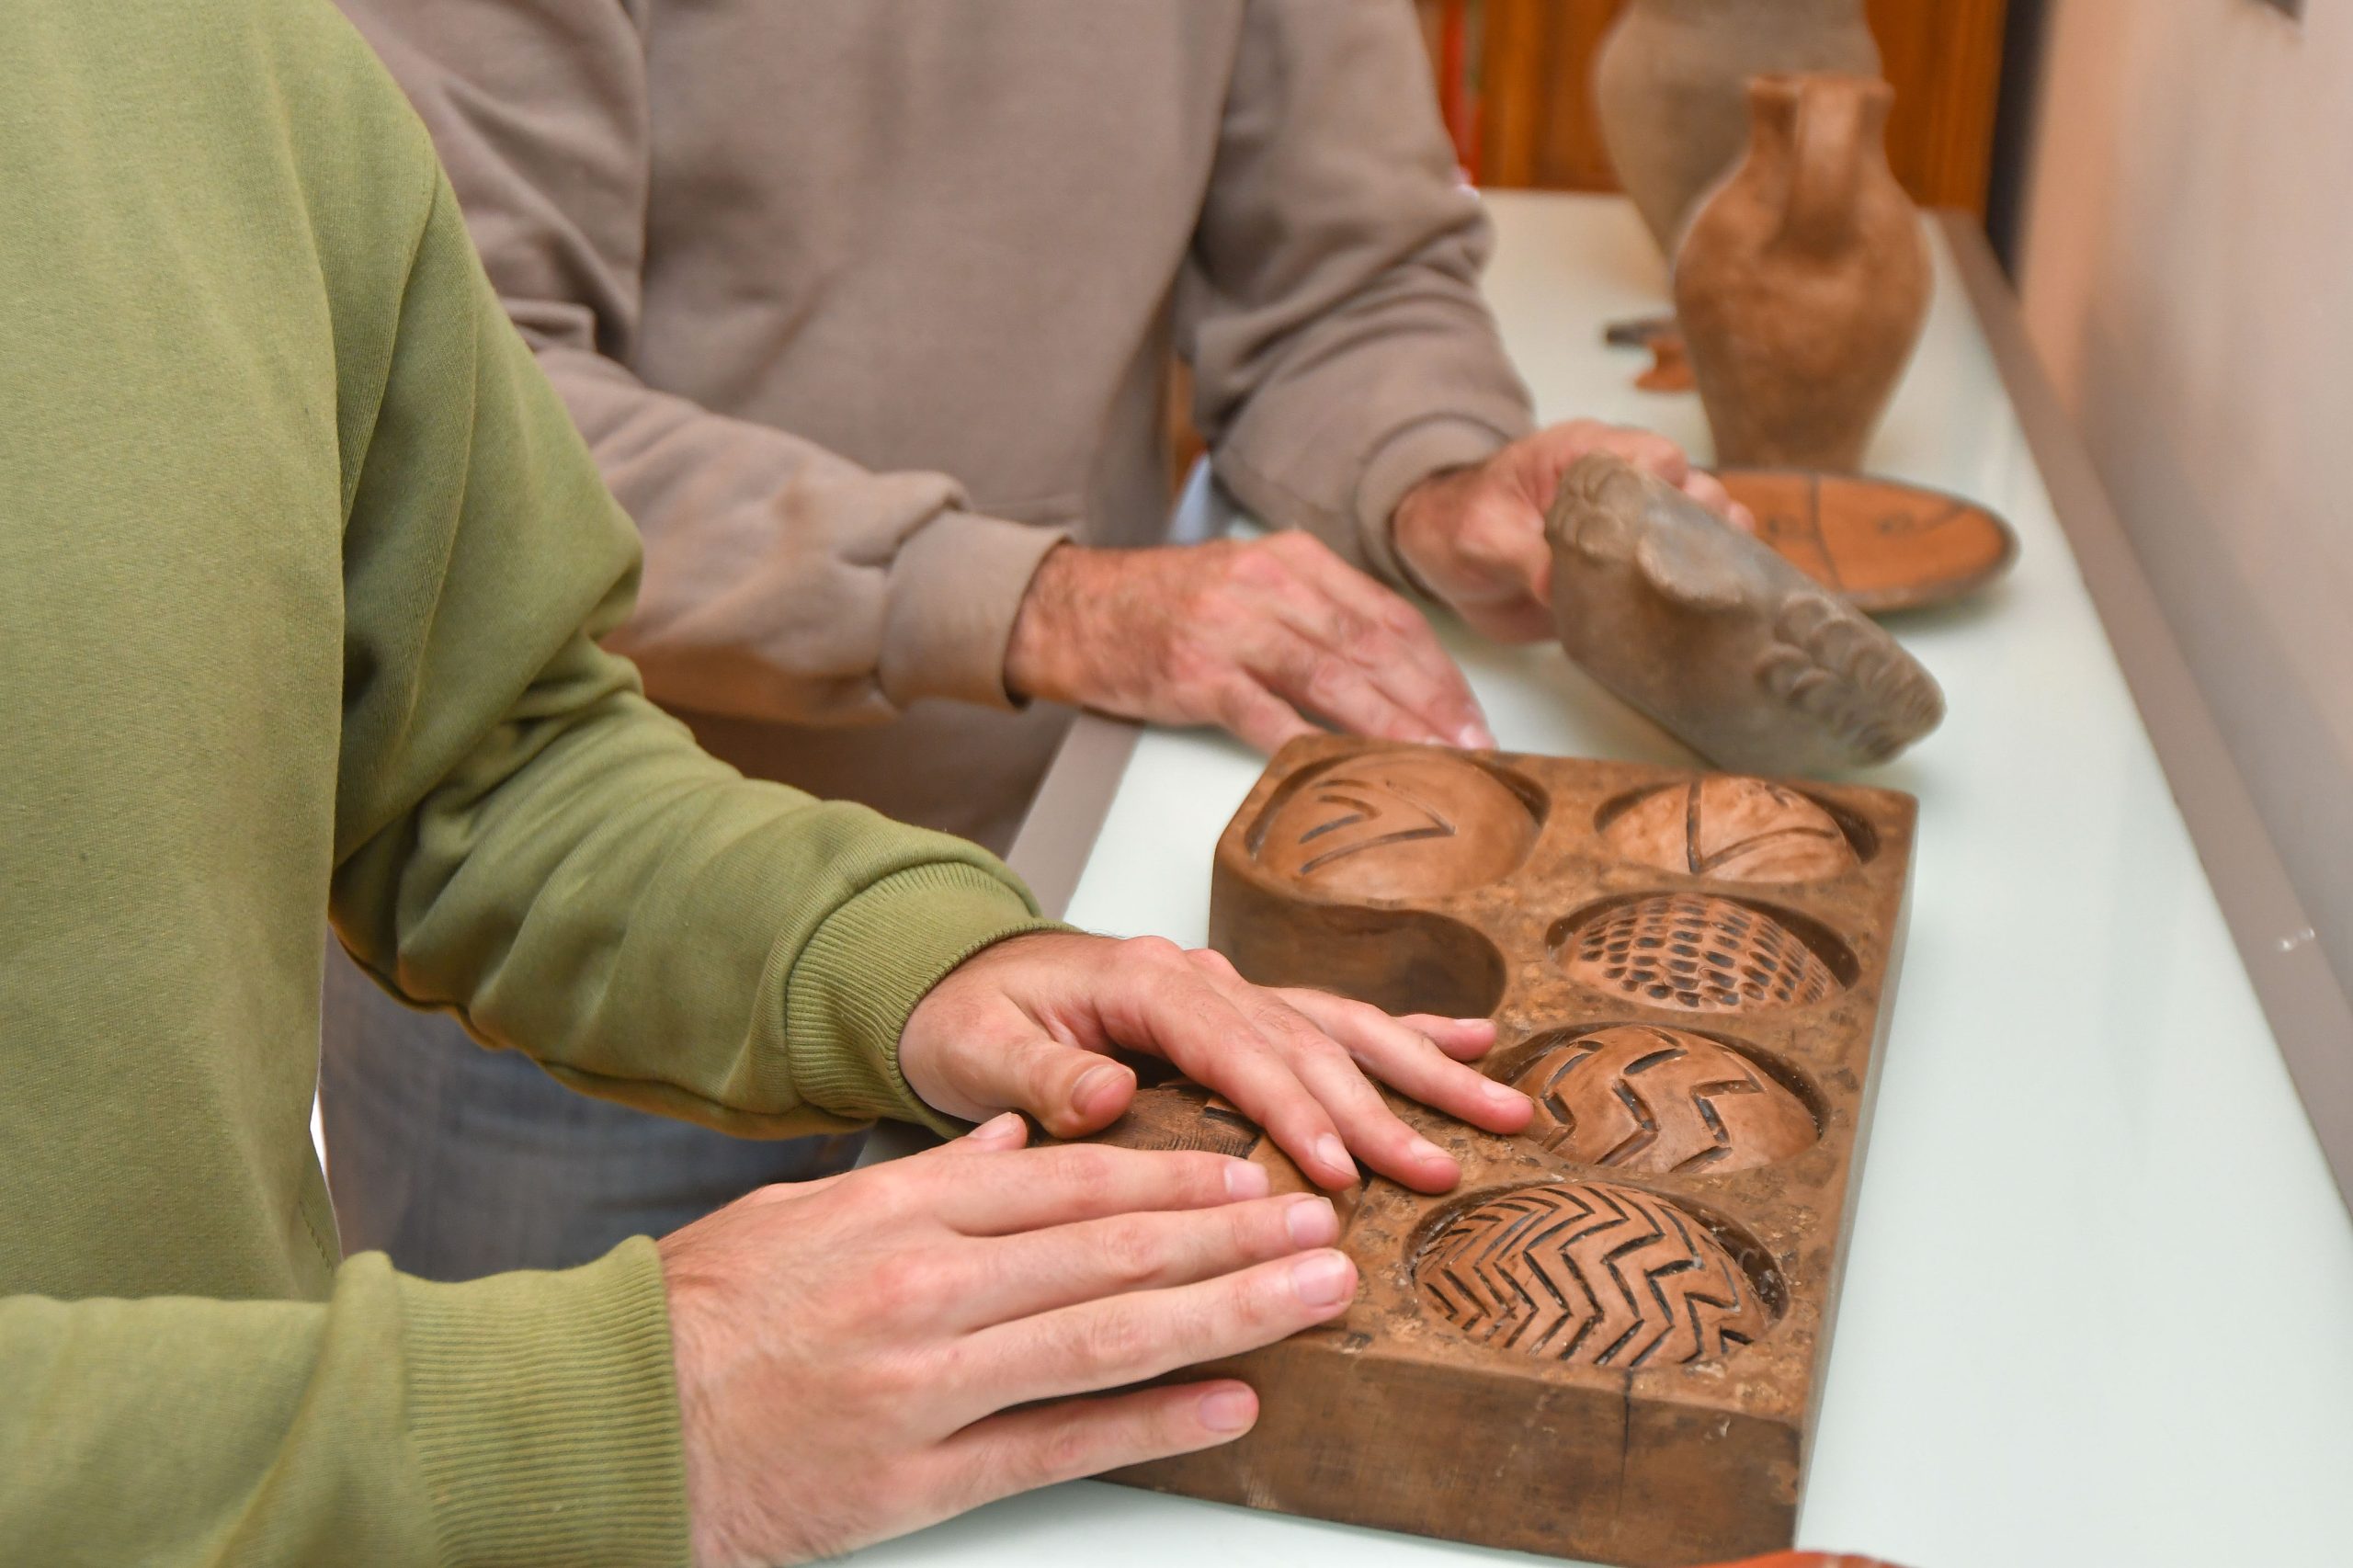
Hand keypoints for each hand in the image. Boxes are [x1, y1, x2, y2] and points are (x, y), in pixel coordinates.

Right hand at [662, 1116, 1354, 1566]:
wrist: (604, 1423)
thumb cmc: (700, 1313)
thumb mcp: (804, 1210)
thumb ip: (923, 1179)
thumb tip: (1015, 1141)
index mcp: (899, 1211)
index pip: (1070, 1183)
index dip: (1176, 1178)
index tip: (1253, 1173)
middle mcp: (925, 1288)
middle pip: (1112, 1252)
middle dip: (1235, 1237)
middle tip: (1325, 1224)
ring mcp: (925, 1387)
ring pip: (1107, 1338)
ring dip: (1229, 1315)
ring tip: (1314, 1294)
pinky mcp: (913, 1480)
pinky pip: (1056, 1446)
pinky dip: (1152, 1425)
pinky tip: (1230, 1408)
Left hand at [898, 931, 1531, 1191]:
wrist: (950, 976)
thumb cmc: (962, 1014)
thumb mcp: (973, 1048)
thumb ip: (1037, 1075)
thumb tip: (1105, 1095)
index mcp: (1144, 982)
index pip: (1237, 1050)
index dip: (1293, 1111)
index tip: (1341, 1171)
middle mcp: (1201, 977)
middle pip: (1309, 1041)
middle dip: (1385, 1106)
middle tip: (1443, 1170)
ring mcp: (1229, 990)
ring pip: (1343, 1026)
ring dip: (1424, 1067)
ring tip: (1503, 1107)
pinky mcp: (1240, 1012)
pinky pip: (1333, 1018)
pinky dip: (1405, 1028)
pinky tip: (1472, 1040)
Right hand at [1004, 534, 1492, 752]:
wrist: (1071, 608)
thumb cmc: (1165, 606)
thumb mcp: (1250, 584)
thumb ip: (1318, 614)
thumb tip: (1393, 674)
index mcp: (1294, 561)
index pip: (1389, 616)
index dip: (1441, 670)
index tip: (1473, 717)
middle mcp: (1270, 586)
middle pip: (1373, 647)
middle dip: (1433, 704)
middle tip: (1473, 752)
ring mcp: (1233, 628)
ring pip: (1333, 680)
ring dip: (1390, 728)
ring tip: (1431, 766)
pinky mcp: (1197, 672)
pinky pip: (1266, 715)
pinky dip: (1311, 745)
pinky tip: (1346, 772)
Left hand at [1390, 419, 1751, 642]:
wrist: (1451, 560)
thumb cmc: (1463, 523)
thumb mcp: (1482, 535)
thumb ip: (1523, 555)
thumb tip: (1559, 588)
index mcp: (1590, 457)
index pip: (1657, 458)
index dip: (1671, 490)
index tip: (1661, 531)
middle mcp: (1626, 489)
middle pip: (1700, 495)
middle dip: (1705, 535)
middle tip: (1686, 580)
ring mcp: (1635, 533)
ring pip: (1704, 537)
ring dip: (1713, 567)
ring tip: (1704, 603)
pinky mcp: (1633, 576)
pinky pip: (1679, 582)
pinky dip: (1694, 600)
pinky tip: (1700, 624)